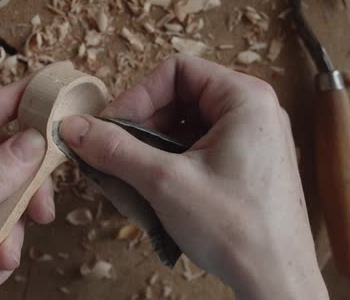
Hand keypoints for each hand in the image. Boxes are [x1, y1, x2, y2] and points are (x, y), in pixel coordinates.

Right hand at [60, 54, 327, 299]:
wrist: (276, 282)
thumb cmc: (236, 229)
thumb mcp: (163, 182)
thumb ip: (114, 150)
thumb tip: (73, 128)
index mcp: (244, 99)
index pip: (176, 70)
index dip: (137, 94)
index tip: (111, 126)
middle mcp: (252, 112)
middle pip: (179, 97)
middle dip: (141, 125)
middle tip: (114, 154)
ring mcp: (250, 139)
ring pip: (185, 126)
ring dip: (150, 148)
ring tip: (130, 178)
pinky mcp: (244, 165)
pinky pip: (196, 149)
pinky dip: (169, 163)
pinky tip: (153, 190)